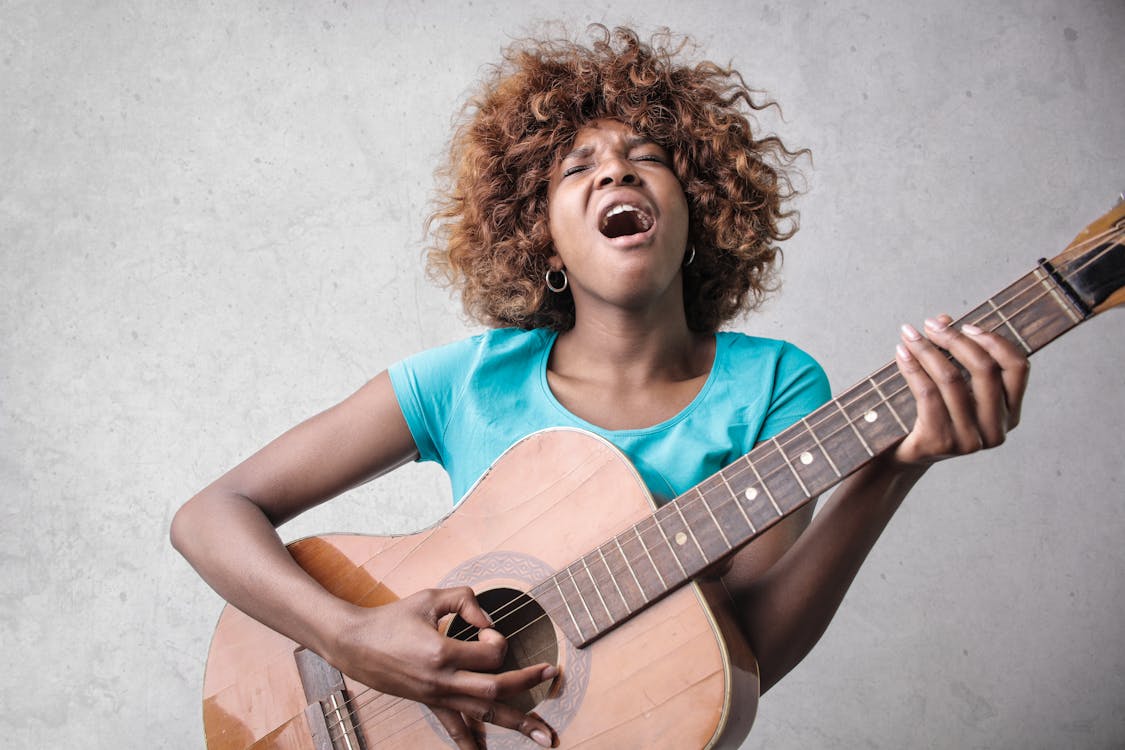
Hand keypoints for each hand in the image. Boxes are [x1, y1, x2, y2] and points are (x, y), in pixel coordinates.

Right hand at [329, 586, 556, 748]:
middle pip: (496, 689)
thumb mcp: (430, 598)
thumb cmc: (393, 618)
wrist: (355, 644)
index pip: (490, 652)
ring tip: (544, 737)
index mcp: (442, 653)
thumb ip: (465, 601)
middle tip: (551, 675)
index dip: (497, 638)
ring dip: (517, 724)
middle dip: (528, 684)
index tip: (485, 630)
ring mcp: (437, 697)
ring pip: (483, 714)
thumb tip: (490, 621)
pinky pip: (454, 729)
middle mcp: (442, 681)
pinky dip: (471, 743)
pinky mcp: (430, 704)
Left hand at [891, 314, 1029, 466]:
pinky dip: (913, 368)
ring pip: (952, 379)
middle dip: (955, 340)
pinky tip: (901, 353)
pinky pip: (927, 393)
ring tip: (909, 334)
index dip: (995, 341)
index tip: (966, 325)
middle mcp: (996, 429)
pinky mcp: (941, 443)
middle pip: (985, 369)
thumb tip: (944, 318)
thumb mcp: (951, 385)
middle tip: (929, 325)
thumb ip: (954, 353)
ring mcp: (970, 439)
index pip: (1018, 368)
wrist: (904, 456)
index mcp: (1010, 413)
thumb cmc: (932, 414)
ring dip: (928, 350)